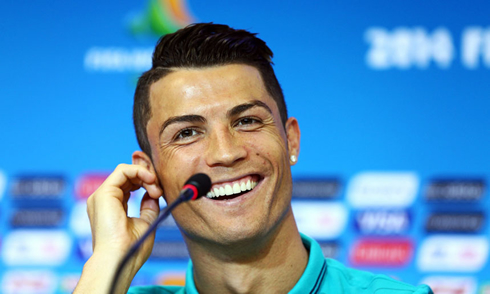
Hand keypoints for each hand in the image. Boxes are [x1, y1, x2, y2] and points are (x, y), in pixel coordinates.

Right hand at [74, 163, 161, 293]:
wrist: (119, 259)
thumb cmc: (131, 248)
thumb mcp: (145, 223)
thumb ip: (149, 207)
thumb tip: (153, 194)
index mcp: (112, 206)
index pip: (130, 185)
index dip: (146, 183)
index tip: (160, 193)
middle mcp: (104, 199)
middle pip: (128, 176)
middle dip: (148, 178)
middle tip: (159, 190)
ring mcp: (102, 195)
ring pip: (126, 171)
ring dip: (146, 175)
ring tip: (156, 190)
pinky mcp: (104, 193)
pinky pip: (123, 170)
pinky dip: (139, 171)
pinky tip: (150, 180)